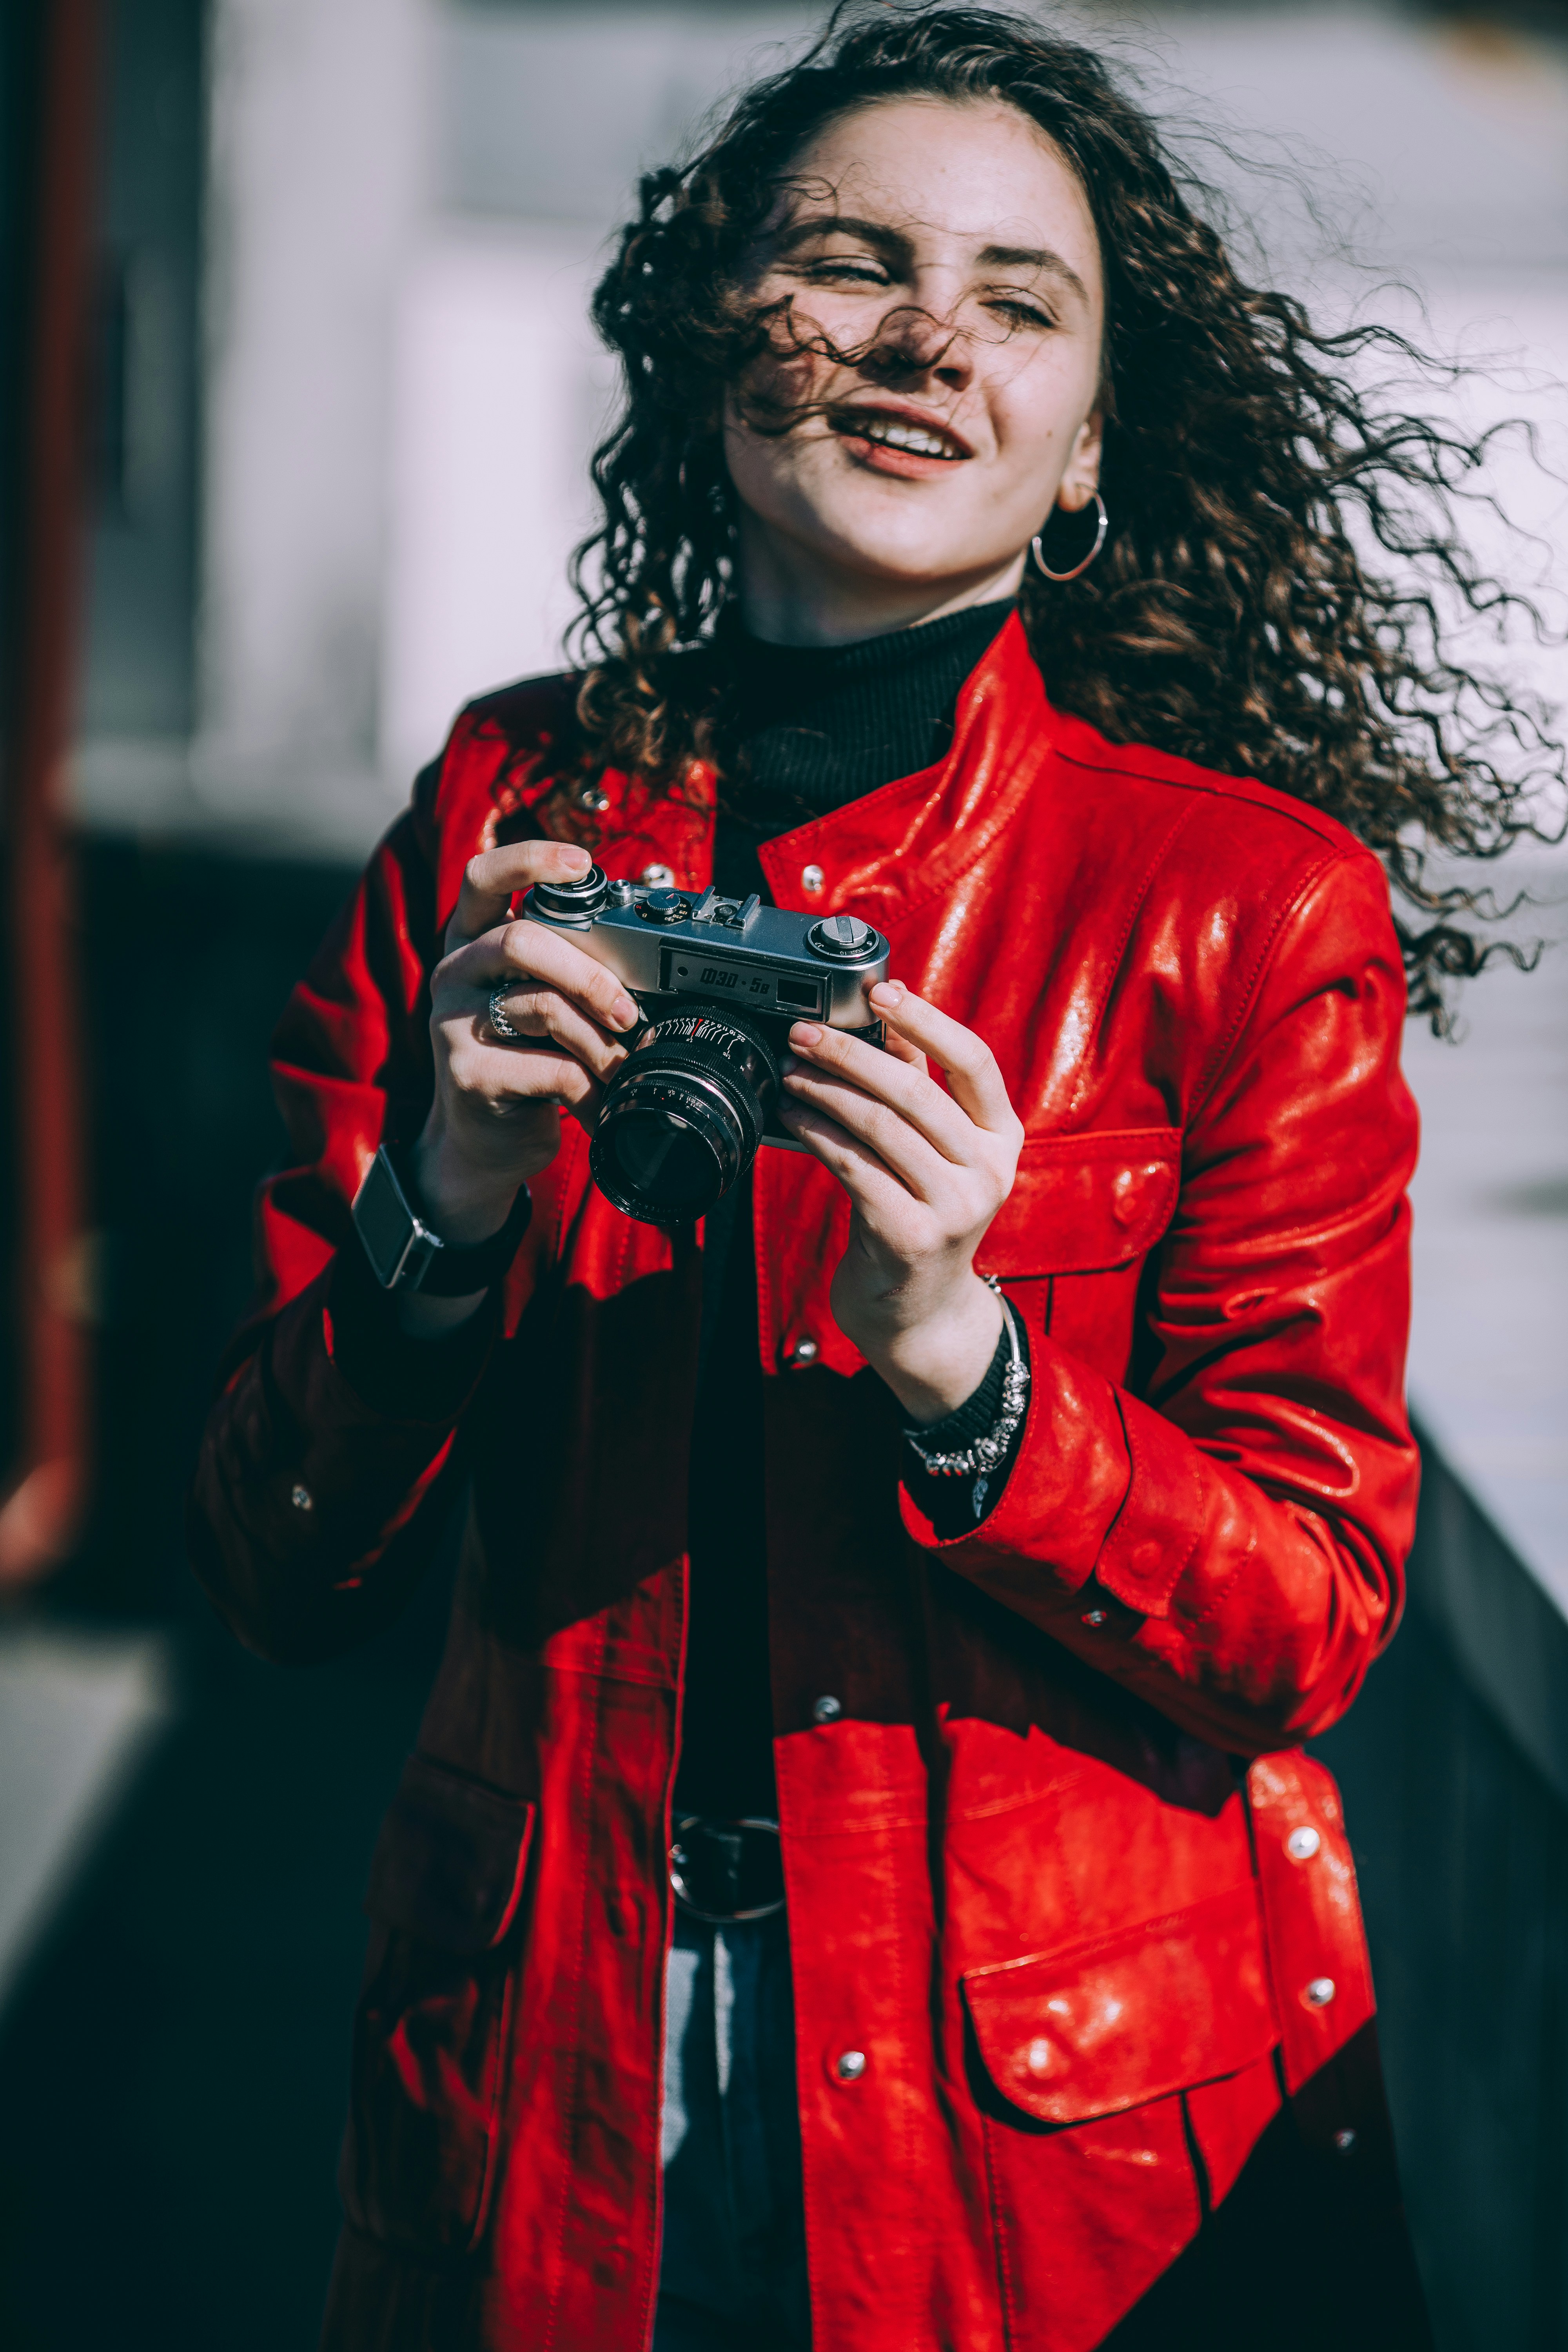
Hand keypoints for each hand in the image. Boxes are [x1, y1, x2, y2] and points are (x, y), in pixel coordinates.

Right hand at [402, 841, 639, 1334]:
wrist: (481, 1144)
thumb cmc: (522, 1063)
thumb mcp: (537, 1005)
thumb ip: (565, 970)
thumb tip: (646, 963)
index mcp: (471, 942)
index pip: (482, 878)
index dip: (529, 859)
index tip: (580, 860)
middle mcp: (453, 973)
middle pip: (520, 940)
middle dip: (590, 973)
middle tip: (627, 1012)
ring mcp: (452, 1025)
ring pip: (541, 1005)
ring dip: (599, 1039)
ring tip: (620, 1064)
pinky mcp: (469, 1076)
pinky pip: (551, 1068)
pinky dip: (592, 1088)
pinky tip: (600, 1104)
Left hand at [777, 980, 1023, 1422]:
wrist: (918, 1310)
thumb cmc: (921, 1215)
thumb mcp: (935, 1150)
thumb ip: (921, 1085)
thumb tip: (892, 1014)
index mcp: (1002, 1138)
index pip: (973, 1062)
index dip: (926, 1020)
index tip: (880, 991)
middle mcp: (988, 1171)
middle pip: (914, 1091)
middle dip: (850, 1053)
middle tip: (803, 1033)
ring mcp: (953, 1207)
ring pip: (879, 1126)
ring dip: (824, 1092)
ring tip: (789, 1073)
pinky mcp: (910, 1236)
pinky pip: (853, 1167)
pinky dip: (816, 1134)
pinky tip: (792, 1119)